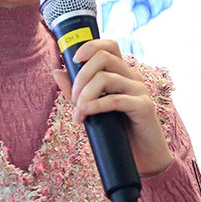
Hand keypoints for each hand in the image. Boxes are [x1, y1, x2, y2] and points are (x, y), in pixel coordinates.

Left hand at [52, 40, 173, 175]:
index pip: (109, 46)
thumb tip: (56, 71)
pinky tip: (85, 115)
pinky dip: (95, 106)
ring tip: (78, 113)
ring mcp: (139, 90)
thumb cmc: (118, 130)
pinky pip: (115, 99)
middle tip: (73, 97)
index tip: (74, 60)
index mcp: (122, 72)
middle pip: (103, 58)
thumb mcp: (92, 107)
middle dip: (81, 76)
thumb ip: (75, 90)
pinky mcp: (143, 106)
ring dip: (85, 95)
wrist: (143, 155)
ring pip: (106, 78)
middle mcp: (132, 76)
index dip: (90, 46)